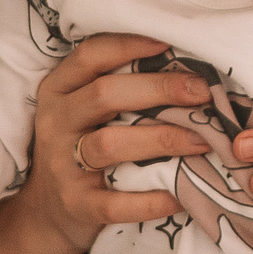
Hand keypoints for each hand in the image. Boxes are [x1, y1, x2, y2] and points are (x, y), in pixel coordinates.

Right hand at [19, 35, 207, 251]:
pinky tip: (181, 195)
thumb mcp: (87, 111)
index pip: (91, 55)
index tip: (172, 43)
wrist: (49, 210)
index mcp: (59, 90)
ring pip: (109, 144)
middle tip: (202, 92)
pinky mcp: (75, 204)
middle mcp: (55, 122)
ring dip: (162, 139)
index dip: (130, 45)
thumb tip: (188, 68)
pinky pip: (114, 203)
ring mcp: (61, 164)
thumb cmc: (84, 146)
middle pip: (104, 94)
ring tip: (203, 140)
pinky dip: (151, 200)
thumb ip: (121, 88)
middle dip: (159, 89)